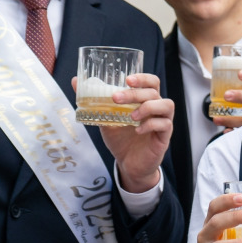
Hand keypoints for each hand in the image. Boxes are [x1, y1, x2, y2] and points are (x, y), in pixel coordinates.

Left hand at [73, 73, 173, 192]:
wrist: (128, 164)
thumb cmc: (120, 139)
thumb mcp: (105, 118)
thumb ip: (95, 102)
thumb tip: (75, 81)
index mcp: (145, 100)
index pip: (151, 82)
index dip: (142, 78)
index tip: (127, 80)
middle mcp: (156, 108)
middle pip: (153, 92)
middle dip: (134, 93)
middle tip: (116, 98)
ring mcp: (163, 121)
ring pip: (166, 105)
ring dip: (147, 107)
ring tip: (131, 116)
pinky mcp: (164, 136)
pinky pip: (165, 124)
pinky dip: (150, 125)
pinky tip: (137, 130)